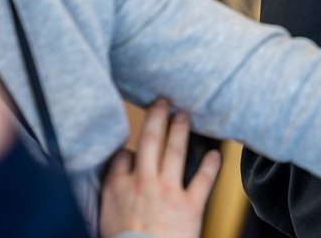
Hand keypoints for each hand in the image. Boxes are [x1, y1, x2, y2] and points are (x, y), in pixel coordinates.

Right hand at [100, 99, 220, 237]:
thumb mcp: (105, 217)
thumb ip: (113, 197)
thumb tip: (116, 187)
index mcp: (117, 187)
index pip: (123, 156)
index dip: (129, 151)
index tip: (135, 148)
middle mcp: (142, 182)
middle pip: (150, 141)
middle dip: (157, 117)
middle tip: (162, 102)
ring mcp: (167, 191)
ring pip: (175, 152)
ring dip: (180, 130)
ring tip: (185, 115)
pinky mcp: (189, 206)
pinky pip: (203, 180)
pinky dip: (211, 165)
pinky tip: (216, 154)